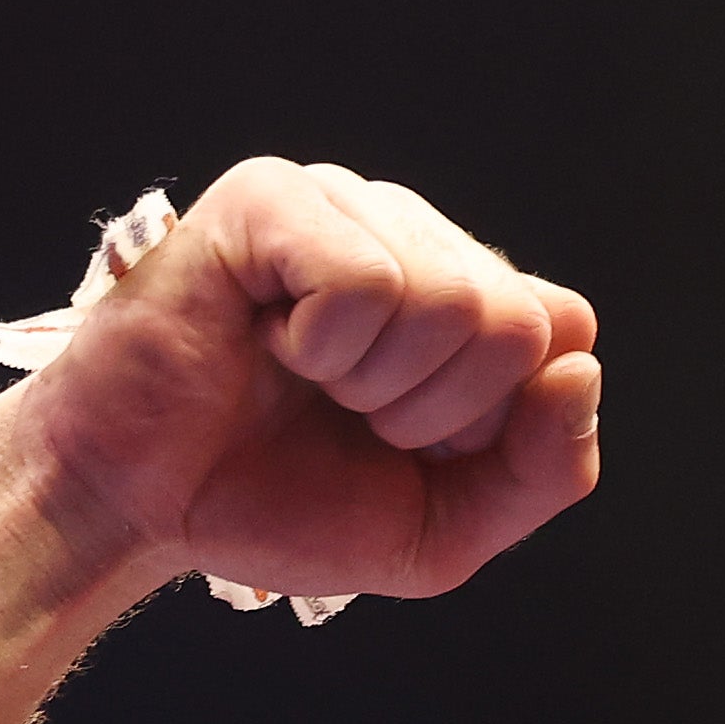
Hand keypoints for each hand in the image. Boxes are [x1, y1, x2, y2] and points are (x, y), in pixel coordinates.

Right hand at [18, 155, 601, 604]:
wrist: (143, 509)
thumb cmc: (277, 501)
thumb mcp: (443, 526)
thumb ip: (543, 472)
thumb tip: (581, 370)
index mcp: (462, 298)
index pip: (563, 329)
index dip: (495, 419)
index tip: (411, 443)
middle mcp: (412, 235)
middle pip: (515, 318)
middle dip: (435, 409)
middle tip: (348, 412)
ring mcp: (343, 204)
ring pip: (449, 296)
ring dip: (373, 382)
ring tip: (303, 378)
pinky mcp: (273, 197)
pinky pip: (365, 278)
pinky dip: (322, 345)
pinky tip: (269, 343)